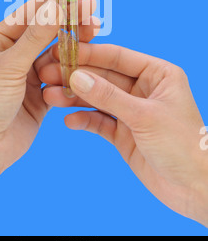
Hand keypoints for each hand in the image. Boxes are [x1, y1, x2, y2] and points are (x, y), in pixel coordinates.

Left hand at [0, 0, 98, 234]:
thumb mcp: (9, 65)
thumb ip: (35, 36)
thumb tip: (55, 3)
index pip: (29, 15)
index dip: (52, 1)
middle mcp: (13, 55)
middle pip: (46, 32)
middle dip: (68, 20)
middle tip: (92, 9)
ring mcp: (27, 75)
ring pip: (56, 54)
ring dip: (74, 44)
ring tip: (95, 30)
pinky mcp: (41, 95)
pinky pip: (61, 77)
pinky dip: (73, 70)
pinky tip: (87, 60)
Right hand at [39, 43, 207, 226]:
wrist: (195, 189)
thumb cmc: (184, 145)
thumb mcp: (144, 116)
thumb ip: (109, 97)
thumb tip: (76, 77)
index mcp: (157, 73)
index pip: (117, 57)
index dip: (89, 54)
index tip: (62, 52)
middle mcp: (143, 88)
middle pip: (103, 77)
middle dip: (76, 76)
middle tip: (48, 74)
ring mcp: (132, 111)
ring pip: (97, 99)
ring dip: (74, 98)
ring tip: (50, 97)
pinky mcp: (124, 133)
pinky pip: (99, 121)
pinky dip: (84, 120)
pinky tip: (70, 121)